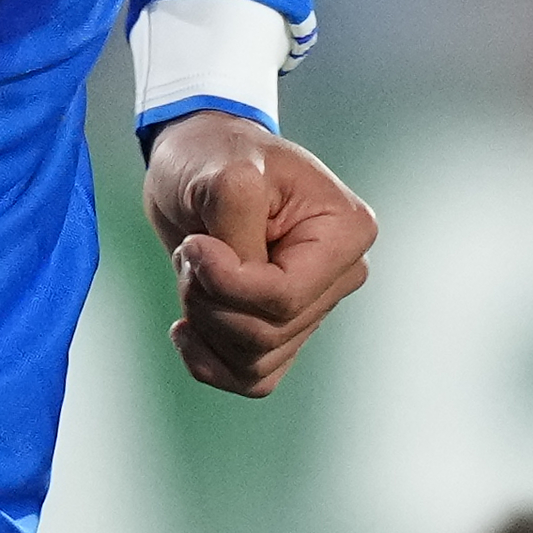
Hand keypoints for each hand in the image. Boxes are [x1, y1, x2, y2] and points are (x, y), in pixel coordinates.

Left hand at [141, 115, 372, 396]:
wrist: (201, 164)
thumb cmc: (219, 155)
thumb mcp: (226, 171)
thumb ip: (236, 219)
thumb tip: (230, 269)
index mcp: (346, 232)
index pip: (285, 296)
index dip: (227, 283)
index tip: (193, 243)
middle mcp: (341, 276)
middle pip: (268, 333)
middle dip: (210, 300)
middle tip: (191, 251)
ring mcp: (314, 308)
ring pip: (255, 360)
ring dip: (205, 322)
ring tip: (193, 271)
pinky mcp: (283, 330)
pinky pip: (251, 378)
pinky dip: (209, 362)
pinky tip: (187, 327)